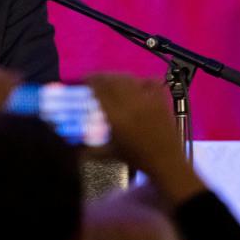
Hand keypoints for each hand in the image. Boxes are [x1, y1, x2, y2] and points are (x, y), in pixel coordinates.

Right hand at [87, 74, 205, 204]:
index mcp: (116, 117)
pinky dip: (141, 79)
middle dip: (101, 76)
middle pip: (113, 80)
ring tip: (112, 80)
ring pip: (129, 78)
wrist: (167, 162)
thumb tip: (72, 150)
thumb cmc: (137, 158)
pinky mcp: (161, 100)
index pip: (100, 89)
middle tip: (94, 79)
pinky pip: (150, 81)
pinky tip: (136, 83)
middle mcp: (131, 104)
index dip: (90, 80)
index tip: (84, 79)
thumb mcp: (109, 154)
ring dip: (118, 76)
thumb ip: (88, 150)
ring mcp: (148, 100)